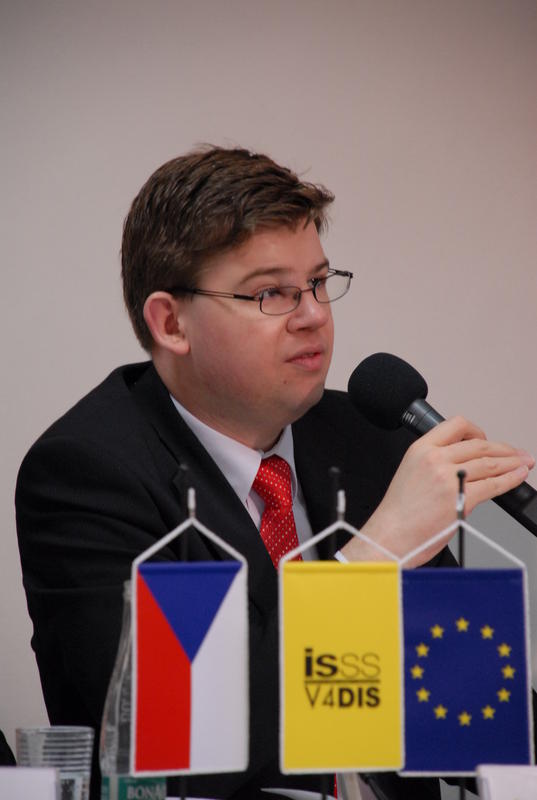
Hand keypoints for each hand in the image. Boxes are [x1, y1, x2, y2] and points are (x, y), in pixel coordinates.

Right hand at [341, 416, 534, 565]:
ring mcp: (448, 477)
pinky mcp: (460, 498)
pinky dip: (511, 480)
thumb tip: (464, 464)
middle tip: (516, 453)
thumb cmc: (398, 512)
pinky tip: (518, 477)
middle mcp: (434, 459)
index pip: (456, 426)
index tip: (487, 439)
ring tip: (523, 463)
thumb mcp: (411, 472)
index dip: (477, 431)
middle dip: (504, 449)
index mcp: (420, 449)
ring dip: (512, 462)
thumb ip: (435, 462)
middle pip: (478, 444)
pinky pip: (493, 484)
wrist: (390, 535)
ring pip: (489, 462)